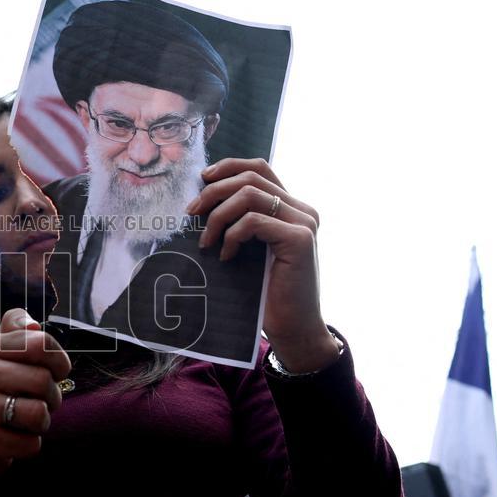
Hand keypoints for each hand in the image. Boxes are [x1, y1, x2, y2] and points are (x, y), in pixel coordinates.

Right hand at [0, 308, 71, 477]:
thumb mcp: (4, 357)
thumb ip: (19, 333)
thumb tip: (31, 324)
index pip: (40, 343)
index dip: (59, 362)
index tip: (55, 373)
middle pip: (43, 380)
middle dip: (52, 397)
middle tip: (38, 403)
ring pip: (37, 413)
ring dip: (42, 423)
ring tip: (25, 421)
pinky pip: (28, 444)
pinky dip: (29, 445)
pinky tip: (12, 440)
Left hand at [187, 158, 340, 372]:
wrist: (294, 329)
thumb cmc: (266, 293)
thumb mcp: (250, 250)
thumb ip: (240, 222)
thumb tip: (201, 201)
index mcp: (291, 208)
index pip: (259, 168)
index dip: (228, 166)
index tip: (202, 180)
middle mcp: (302, 210)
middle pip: (250, 177)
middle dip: (214, 191)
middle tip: (191, 214)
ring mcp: (304, 223)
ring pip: (249, 195)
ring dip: (218, 216)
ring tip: (206, 242)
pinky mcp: (300, 239)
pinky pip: (254, 221)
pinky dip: (232, 235)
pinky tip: (226, 257)